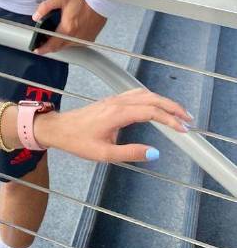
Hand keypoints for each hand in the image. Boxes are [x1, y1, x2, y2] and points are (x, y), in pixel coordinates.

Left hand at [33, 0, 105, 54]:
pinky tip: (68, 33)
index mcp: (68, 28)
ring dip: (60, 43)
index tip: (37, 50)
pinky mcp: (90, 38)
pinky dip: (70, 41)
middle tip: (43, 41)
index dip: (43, 49)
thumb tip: (36, 16)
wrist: (100, 0)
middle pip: (59, 47)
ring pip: (68, 46)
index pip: (52, 45)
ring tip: (54, 35)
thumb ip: (45, 7)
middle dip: (50, 46)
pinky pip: (76, 44)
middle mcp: (76, 37)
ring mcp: (84, 39)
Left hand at [35, 87, 190, 162]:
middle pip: (151, 98)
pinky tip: (156, 105)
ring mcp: (113, 99)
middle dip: (172, 107)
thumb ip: (130, 153)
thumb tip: (154, 153)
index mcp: (117, 114)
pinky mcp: (111, 101)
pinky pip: (135, 94)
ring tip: (177, 113)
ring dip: (162, 101)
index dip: (169, 119)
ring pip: (144, 94)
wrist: (58, 129)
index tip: (183, 129)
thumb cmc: (78, 141)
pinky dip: (151, 98)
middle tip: (188, 119)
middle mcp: (117, 103)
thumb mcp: (104, 154)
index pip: (150, 112)